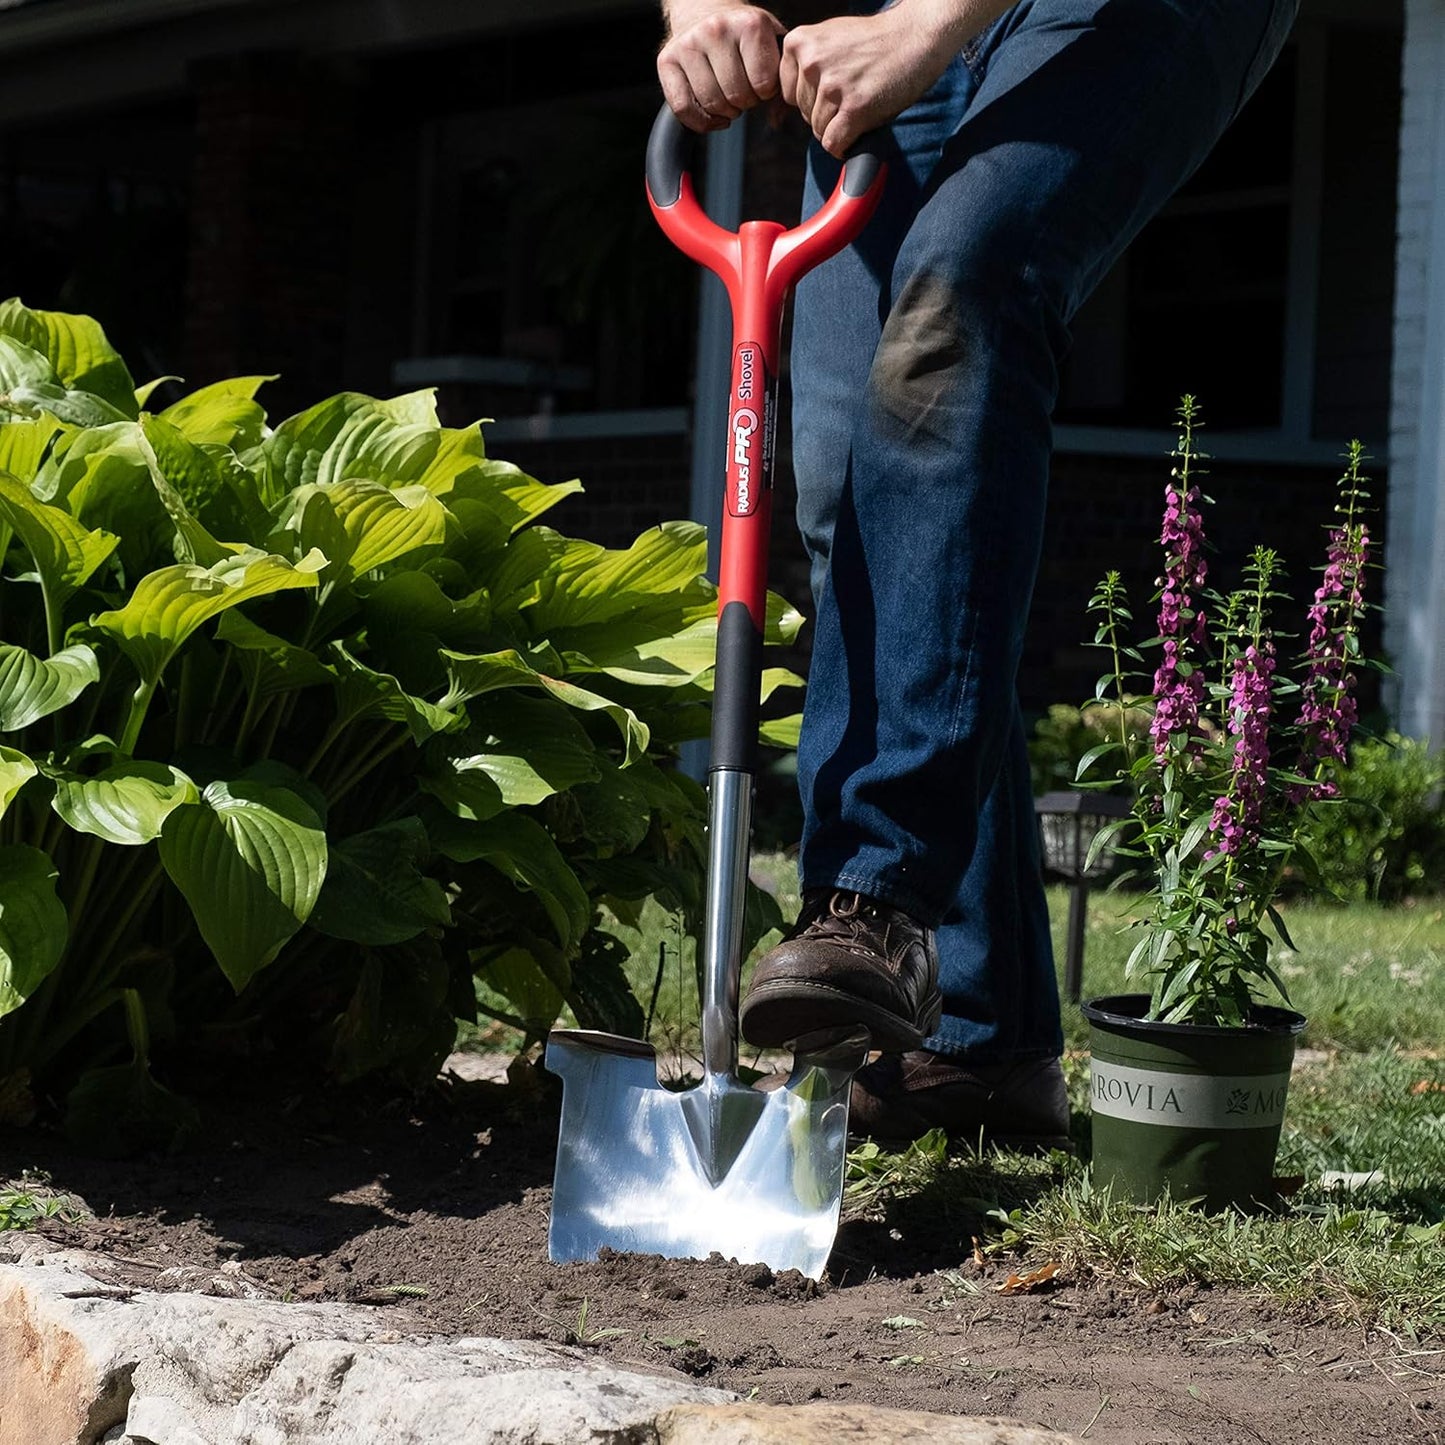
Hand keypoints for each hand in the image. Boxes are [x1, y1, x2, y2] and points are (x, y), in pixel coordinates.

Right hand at [658, 2, 786, 132]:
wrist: (706, 11)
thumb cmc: (744, 38)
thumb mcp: (771, 46)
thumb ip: (783, 80)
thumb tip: (776, 121)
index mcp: (750, 24)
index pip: (764, 84)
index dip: (766, 93)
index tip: (761, 83)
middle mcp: (716, 29)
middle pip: (736, 96)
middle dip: (744, 102)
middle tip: (743, 90)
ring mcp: (688, 43)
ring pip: (711, 104)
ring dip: (724, 111)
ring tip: (728, 97)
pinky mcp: (666, 60)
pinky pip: (683, 109)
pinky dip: (701, 123)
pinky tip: (713, 116)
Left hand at [781, 5, 961, 155]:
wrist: (915, 37)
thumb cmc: (874, 43)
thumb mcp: (829, 40)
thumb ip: (805, 65)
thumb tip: (783, 110)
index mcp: (799, 42)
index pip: (788, 95)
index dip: (812, 99)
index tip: (834, 89)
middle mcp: (811, 62)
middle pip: (804, 115)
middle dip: (827, 114)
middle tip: (853, 96)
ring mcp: (832, 85)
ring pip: (819, 131)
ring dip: (840, 127)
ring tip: (862, 104)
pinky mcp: (854, 108)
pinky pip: (834, 143)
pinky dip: (845, 146)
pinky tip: (858, 131)